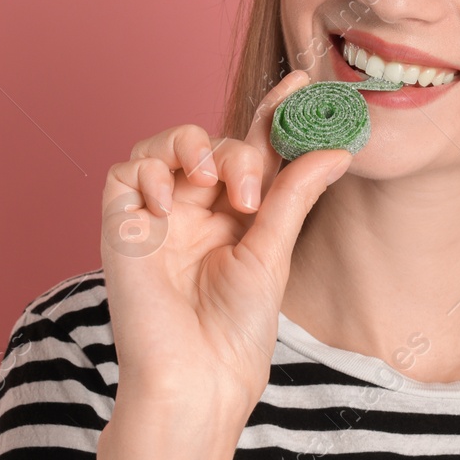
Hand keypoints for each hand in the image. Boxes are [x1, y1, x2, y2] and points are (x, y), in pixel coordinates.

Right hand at [98, 69, 351, 416]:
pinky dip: (149, 171)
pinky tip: (171, 201)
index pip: (252, 150)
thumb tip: (337, 149)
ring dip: (192, 147)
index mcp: (235, 216)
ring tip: (213, 184)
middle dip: (237, 150)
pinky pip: (124, 171)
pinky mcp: (121, 226)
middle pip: (213, 142)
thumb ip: (293, 194)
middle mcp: (196, 209)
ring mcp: (157, 216)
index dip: (272, 114)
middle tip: (250, 190)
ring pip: (163, 145)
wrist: (197, 378)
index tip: (302, 81)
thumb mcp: (272, 252)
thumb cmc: (235, 331)